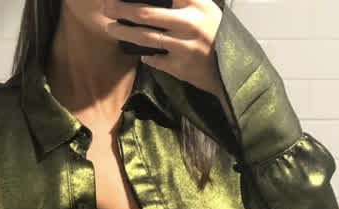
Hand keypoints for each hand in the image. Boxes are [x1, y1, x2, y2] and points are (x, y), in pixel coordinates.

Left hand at [103, 0, 225, 96]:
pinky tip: (140, 53)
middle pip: (147, 14)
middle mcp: (188, 24)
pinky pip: (155, 59)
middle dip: (123, 9)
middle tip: (107, 7)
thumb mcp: (206, 9)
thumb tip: (162, 0)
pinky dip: (146, 56)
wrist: (231, 71)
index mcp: (196, 5)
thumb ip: (186, 1)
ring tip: (112, 28)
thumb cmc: (217, 35)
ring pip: (146, 37)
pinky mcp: (179, 67)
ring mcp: (182, 47)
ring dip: (125, 33)